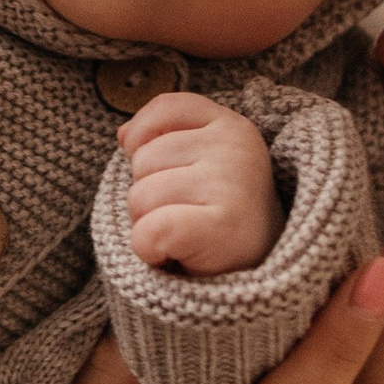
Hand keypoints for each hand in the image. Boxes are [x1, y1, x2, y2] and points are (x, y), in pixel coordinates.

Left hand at [118, 87, 278, 273]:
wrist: (260, 276)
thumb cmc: (220, 218)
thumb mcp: (200, 164)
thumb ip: (163, 138)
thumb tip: (124, 134)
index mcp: (232, 126)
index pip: (164, 108)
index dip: (145, 138)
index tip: (168, 172)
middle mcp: (236, 148)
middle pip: (141, 159)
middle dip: (148, 194)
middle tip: (186, 216)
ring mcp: (231, 184)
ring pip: (138, 197)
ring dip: (148, 224)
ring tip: (185, 235)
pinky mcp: (221, 226)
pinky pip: (148, 231)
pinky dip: (148, 250)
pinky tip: (175, 254)